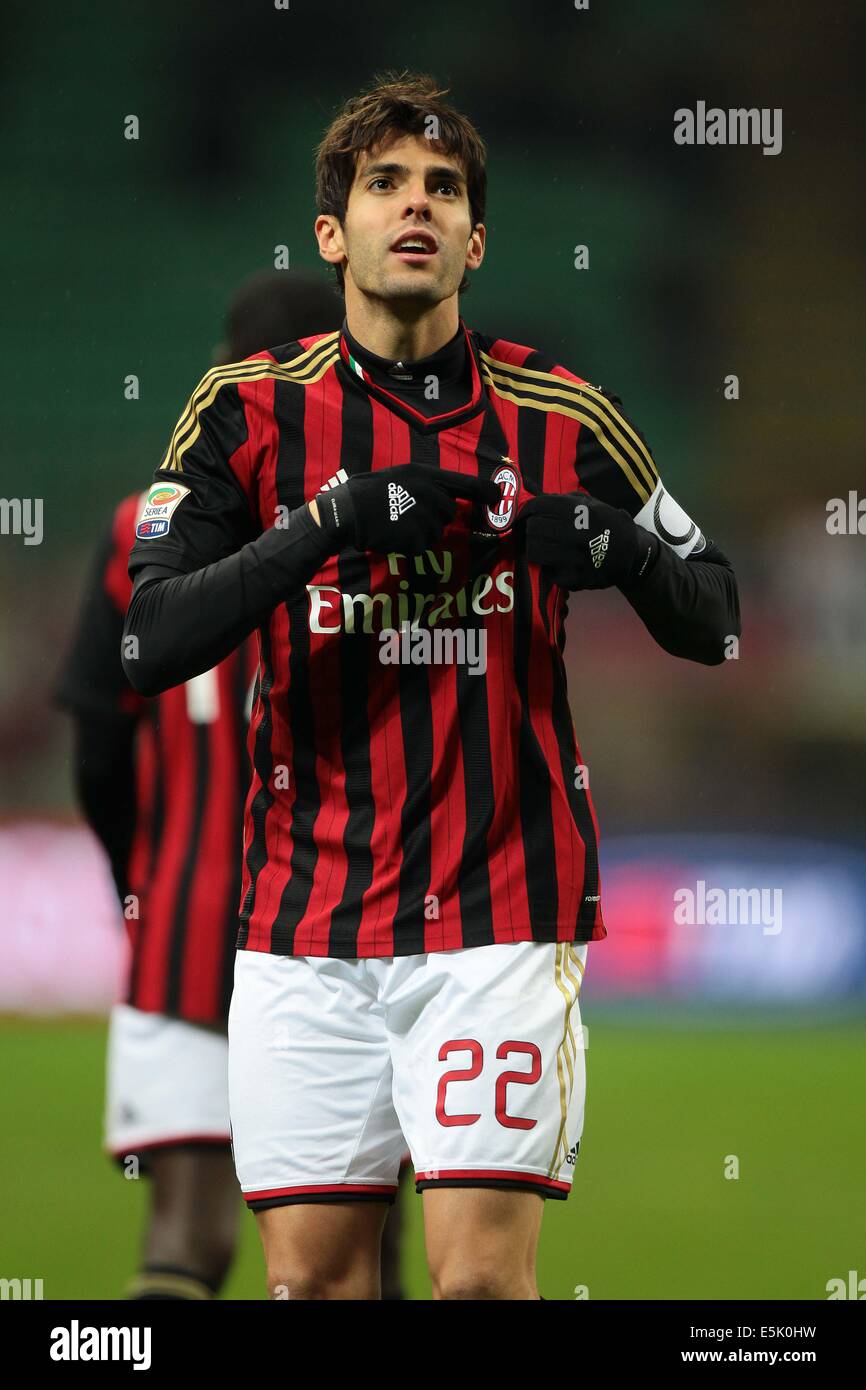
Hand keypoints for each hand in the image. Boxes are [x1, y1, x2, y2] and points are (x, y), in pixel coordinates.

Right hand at [315, 463, 500, 554]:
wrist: (347, 511)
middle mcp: (431, 494)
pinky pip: (421, 546)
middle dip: (433, 517)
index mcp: (425, 475)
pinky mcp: (417, 538)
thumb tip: (448, 501)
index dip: (484, 491)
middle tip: (405, 513)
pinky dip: (408, 545)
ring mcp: (425, 517)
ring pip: (435, 531)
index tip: (498, 497)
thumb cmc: (368, 492)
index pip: (464, 483)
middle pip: (448, 513)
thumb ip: (426, 486)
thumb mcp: (400, 477)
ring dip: (419, 532)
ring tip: (395, 522)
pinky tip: (392, 534)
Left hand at [516, 491, 653, 589]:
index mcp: (582, 510)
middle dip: (530, 529)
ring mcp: (578, 557)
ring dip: (534, 548)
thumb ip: (563, 500)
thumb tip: (532, 497)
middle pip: (534, 528)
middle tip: (533, 532)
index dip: (527, 510)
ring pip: (535, 550)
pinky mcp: (577, 578)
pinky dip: (548, 567)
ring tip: (541, 547)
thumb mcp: (592, 504)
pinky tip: (557, 563)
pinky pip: (548, 572)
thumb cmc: (607, 525)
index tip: (524, 515)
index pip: (540, 506)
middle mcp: (580, 532)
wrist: (633, 554)